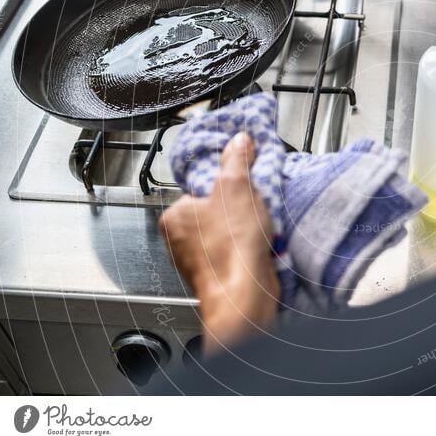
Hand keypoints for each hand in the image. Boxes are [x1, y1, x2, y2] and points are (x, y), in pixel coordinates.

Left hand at [159, 132, 279, 355]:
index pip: (200, 188)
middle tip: (254, 204)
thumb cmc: (231, 246)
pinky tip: (261, 246)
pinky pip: (236, 253)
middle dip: (237, 207)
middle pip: (214, 210)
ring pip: (227, 233)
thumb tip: (239, 141)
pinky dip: (249, 248)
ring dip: (246, 229)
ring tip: (259, 226)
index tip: (242, 181)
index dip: (224, 183)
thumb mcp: (236, 187)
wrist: (244, 294)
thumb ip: (236, 160)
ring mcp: (198, 262)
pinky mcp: (218, 277)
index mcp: (175, 216)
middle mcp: (180, 241)